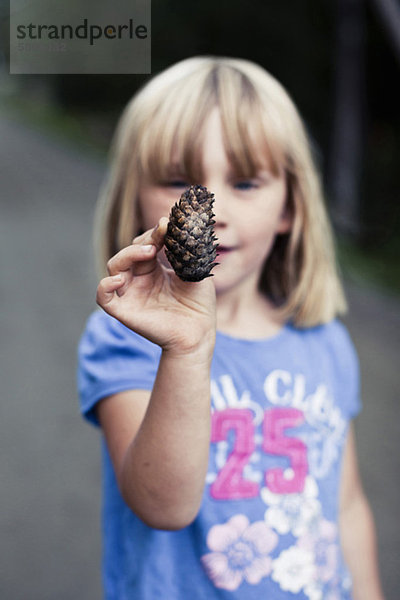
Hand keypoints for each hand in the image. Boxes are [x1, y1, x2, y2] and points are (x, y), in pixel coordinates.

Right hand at [96, 217, 215, 355]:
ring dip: (128, 255)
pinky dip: (105, 286)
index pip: (145, 245)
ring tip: (148, 252)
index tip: (167, 225)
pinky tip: (118, 279)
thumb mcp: (193, 270)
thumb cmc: (199, 304)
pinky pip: (104, 297)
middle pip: (129, 252)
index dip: (154, 234)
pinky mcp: (124, 311)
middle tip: (159, 239)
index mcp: (153, 270)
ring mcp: (130, 294)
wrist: (199, 333)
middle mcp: (138, 280)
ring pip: (114, 266)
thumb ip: (181, 249)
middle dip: (143, 242)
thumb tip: (166, 223)